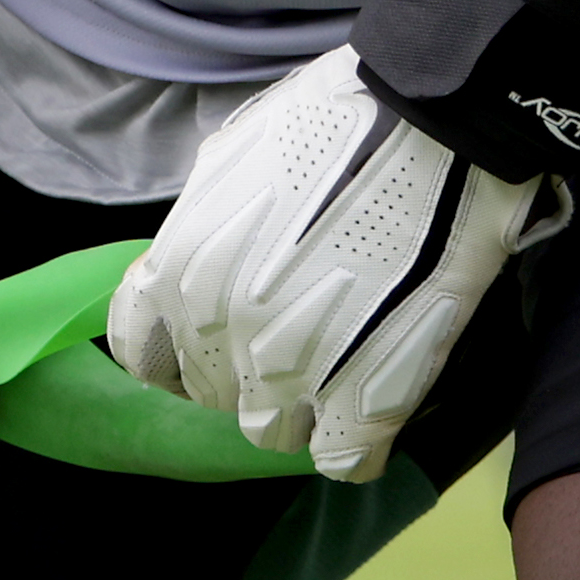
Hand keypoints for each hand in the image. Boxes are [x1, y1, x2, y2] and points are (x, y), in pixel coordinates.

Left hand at [113, 48, 551, 486]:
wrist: (436, 120)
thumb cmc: (338, 118)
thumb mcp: (234, 160)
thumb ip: (206, 228)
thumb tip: (203, 259)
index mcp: (179, 270)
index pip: (143, 353)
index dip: (182, 349)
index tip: (217, 338)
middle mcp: (219, 331)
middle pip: (212, 394)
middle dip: (248, 370)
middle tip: (302, 335)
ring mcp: (290, 373)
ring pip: (271, 433)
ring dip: (301, 408)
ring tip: (344, 365)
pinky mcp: (364, 398)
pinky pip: (344, 460)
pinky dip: (358, 442)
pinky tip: (378, 403)